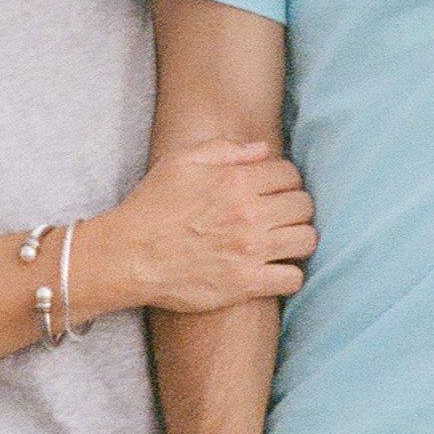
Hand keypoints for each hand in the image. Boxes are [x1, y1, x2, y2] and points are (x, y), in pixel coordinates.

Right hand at [90, 142, 317, 313]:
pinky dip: (290, 275)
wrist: (127, 256)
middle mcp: (249, 214)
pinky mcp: (245, 283)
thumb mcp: (181, 161)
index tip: (275, 190)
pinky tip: (277, 269)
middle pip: (304, 206)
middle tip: (281, 215)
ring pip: (306, 240)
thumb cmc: (152, 206)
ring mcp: (250, 251)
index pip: (290, 174)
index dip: (285, 180)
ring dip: (299, 238)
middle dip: (295, 207)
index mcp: (236, 181)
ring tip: (284, 241)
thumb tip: (263, 149)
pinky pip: (293, 279)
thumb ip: (225, 149)